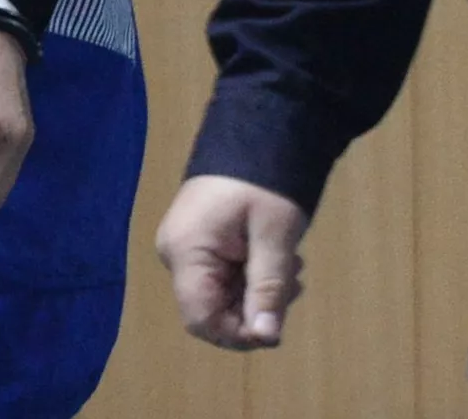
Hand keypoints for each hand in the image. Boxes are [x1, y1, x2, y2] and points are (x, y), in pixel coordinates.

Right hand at [155, 174, 308, 348]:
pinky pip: (220, 277)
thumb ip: (267, 288)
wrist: (253, 130)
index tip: (275, 323)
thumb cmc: (262, 182)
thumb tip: (265, 337)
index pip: (201, 319)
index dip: (238, 334)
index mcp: (185, 251)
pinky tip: (274, 257)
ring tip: (289, 265)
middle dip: (254, 308)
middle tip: (292, 282)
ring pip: (220, 296)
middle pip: (211, 310)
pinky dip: (250, 277)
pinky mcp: (196, 240)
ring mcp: (184, 246)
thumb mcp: (273, 236)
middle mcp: (175, 254)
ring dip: (257, 292)